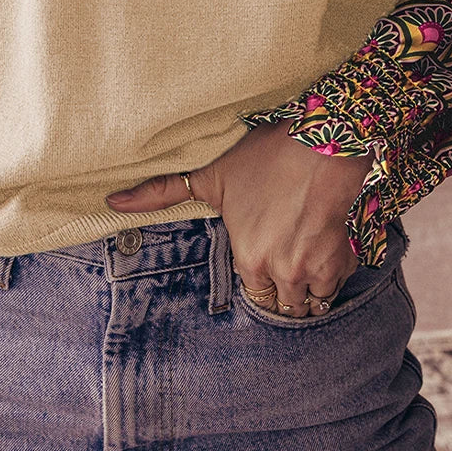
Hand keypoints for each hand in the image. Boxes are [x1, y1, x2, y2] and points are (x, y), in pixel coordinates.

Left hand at [106, 119, 375, 316]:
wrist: (321, 143)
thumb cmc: (267, 156)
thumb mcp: (210, 175)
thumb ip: (160, 193)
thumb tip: (112, 203)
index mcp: (248, 258)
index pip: (253, 296)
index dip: (257, 281)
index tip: (262, 268)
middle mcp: (279, 271)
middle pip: (282, 307)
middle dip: (281, 297)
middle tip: (282, 274)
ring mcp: (312, 268)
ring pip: (309, 305)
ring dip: (306, 296)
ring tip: (303, 273)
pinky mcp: (339, 259)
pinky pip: (334, 289)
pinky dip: (331, 281)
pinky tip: (325, 262)